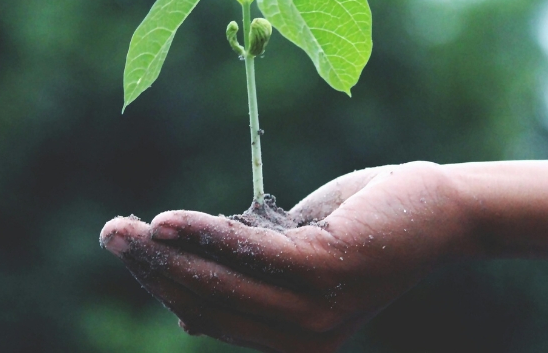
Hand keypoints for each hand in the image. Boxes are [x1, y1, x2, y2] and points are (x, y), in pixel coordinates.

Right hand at [100, 162, 475, 351]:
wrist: (437, 209)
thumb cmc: (362, 226)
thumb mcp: (295, 255)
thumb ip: (248, 277)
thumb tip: (184, 310)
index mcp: (293, 341)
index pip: (210, 316)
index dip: (163, 285)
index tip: (129, 249)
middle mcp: (304, 340)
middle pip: (207, 303)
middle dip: (152, 269)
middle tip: (110, 234)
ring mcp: (317, 311)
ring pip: (221, 283)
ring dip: (167, 254)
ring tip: (125, 228)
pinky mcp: (327, 272)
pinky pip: (250, 253)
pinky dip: (206, 235)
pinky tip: (169, 220)